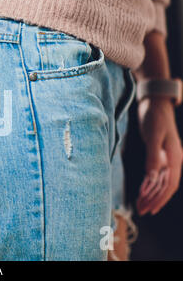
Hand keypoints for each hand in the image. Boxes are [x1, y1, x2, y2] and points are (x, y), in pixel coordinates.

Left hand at [136, 97, 182, 215]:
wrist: (155, 103)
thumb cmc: (154, 116)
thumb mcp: (153, 136)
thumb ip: (153, 156)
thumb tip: (152, 176)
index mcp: (175, 157)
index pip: (169, 184)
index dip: (160, 197)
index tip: (150, 208)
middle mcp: (172, 160)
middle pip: (165, 186)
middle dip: (154, 199)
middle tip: (142, 212)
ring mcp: (166, 158)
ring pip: (160, 182)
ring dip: (151, 194)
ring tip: (141, 206)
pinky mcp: (159, 155)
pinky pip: (155, 174)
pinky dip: (149, 184)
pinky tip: (143, 192)